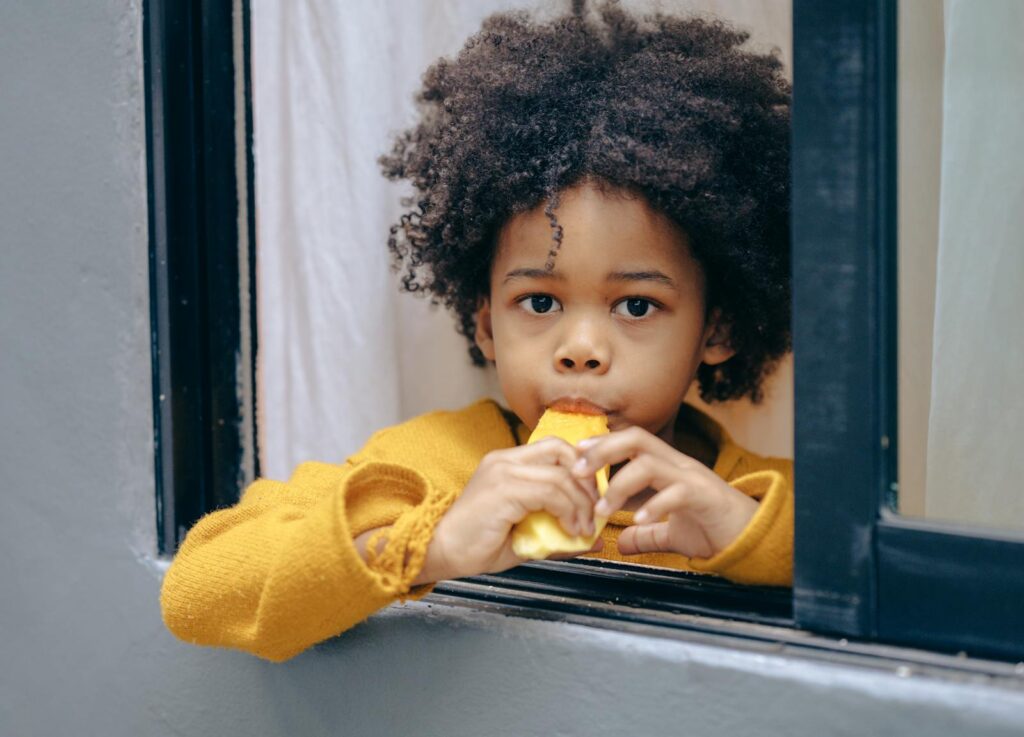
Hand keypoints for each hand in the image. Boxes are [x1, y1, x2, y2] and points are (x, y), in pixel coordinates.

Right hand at [426, 438, 600, 580]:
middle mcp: (505, 460)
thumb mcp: (526, 535)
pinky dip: (568, 512)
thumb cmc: (476, 545)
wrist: (438, 552)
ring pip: (561, 475)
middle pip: (562, 451)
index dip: (581, 471)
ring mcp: (503, 472)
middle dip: (587, 482)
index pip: (555, 448)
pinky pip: (550, 493)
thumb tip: (595, 539)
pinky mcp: (503, 489)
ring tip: (584, 529)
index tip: (592, 501)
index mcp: (507, 463)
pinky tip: (570, 530)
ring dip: (581, 504)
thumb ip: (559, 532)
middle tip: (595, 512)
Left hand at [571, 426, 757, 559]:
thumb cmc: (713, 529)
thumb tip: (621, 543)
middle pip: (636, 440)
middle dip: (603, 451)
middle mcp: (678, 465)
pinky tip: (637, 521)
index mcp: (668, 467)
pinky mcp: (704, 497)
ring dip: (619, 484)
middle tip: (577, 471)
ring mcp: (692, 478)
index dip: (602, 444)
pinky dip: (653, 506)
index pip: (631, 441)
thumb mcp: (672, 534)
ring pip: (649, 464)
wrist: (752, 538)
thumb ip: (646, 535)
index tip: (576, 455)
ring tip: (602, 508)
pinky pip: (675, 493)